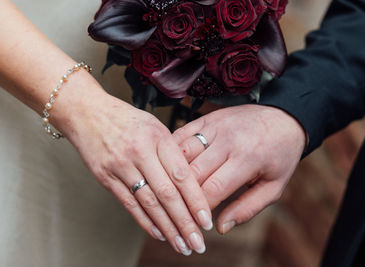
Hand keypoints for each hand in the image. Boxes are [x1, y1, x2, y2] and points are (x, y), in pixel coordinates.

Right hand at [54, 84, 211, 254]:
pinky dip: (145, 221)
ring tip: (182, 246)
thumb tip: (193, 182)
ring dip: (167, 228)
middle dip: (184, 222)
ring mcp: (120, 166)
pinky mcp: (106, 178)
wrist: (87, 113)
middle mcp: (140, 153)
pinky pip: (129, 204)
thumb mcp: (155, 127)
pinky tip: (159, 234)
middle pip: (167, 194)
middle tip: (198, 244)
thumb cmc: (127, 119)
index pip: (181, 175)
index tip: (207, 220)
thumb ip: (173, 152)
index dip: (196, 201)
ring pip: (149, 203)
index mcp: (158, 138)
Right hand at [173, 104, 305, 233]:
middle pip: (193, 173)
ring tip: (172, 191)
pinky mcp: (206, 119)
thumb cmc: (279, 155)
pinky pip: (181, 135)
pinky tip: (169, 167)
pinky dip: (171, 152)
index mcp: (248, 158)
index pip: (213, 188)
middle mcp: (229, 140)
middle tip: (180, 211)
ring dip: (173, 174)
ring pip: (182, 153)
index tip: (195, 223)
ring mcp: (215, 126)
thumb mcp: (274, 187)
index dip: (200, 210)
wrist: (283, 118)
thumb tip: (221, 227)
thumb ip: (248, 208)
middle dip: (184, 196)